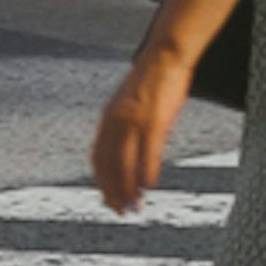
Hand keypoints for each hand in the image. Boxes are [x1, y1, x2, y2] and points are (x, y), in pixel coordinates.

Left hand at [92, 42, 192, 215]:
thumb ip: (126, 123)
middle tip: (122, 211)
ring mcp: (134, 121)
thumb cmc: (154, 76)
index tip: (109, 199)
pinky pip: (147, 153)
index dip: (102, 182)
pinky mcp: (154, 120)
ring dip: (129, 189)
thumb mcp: (132, 102)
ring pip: (125, 164)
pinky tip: (151, 185)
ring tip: (136, 206)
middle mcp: (116, 121)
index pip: (99, 158)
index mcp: (109, 117)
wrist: (166, 53)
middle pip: (109, 166)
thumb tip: (130, 144)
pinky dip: (147, 172)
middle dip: (114, 192)